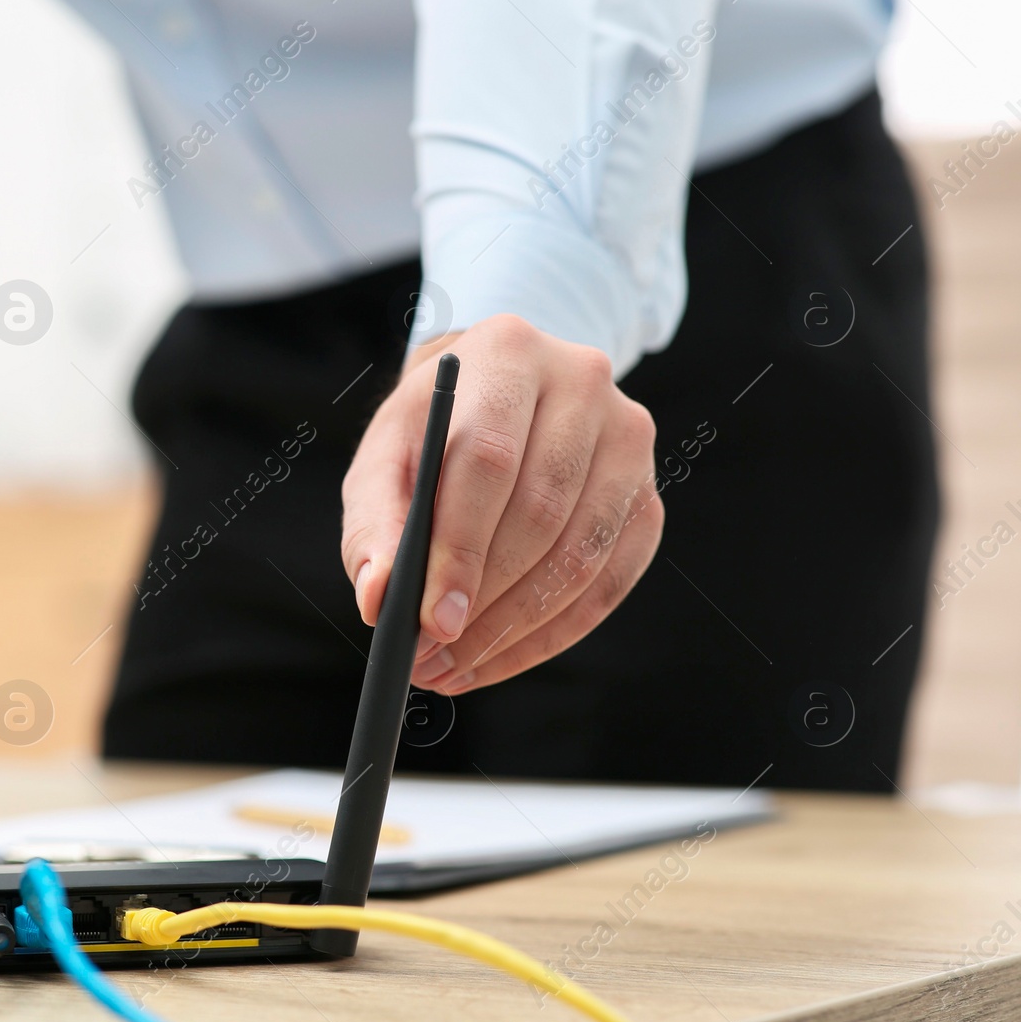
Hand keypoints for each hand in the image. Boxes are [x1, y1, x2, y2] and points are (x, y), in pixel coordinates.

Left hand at [341, 315, 663, 692]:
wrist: (495, 396)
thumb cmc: (430, 432)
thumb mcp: (384, 460)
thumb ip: (374, 525)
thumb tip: (377, 597)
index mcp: (508, 355)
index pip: (488, 462)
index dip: (460, 548)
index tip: (431, 619)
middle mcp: (582, 384)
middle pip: (540, 512)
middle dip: (483, 600)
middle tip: (430, 657)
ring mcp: (629, 439)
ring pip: (581, 554)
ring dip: (515, 628)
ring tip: (451, 666)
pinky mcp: (648, 496)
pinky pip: (610, 582)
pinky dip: (552, 634)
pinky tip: (499, 657)